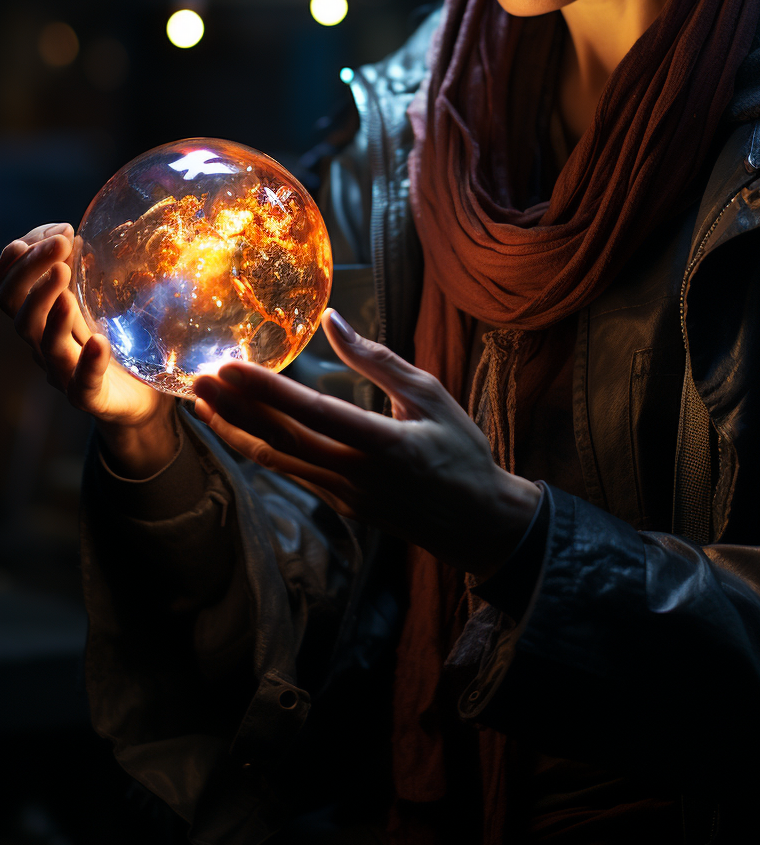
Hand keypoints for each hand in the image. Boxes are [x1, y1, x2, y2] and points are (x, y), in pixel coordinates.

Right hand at [0, 224, 176, 473]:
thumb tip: (109, 225)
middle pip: (17, 308)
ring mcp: (64, 372)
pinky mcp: (90, 398)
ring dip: (49, 304)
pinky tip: (99, 341)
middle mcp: (45, 343)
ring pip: (41, 341)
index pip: (11, 285)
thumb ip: (97, 271)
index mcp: (44, 316)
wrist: (146, 399)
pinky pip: (82, 383)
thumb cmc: (122, 343)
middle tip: (61, 243)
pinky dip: (88, 361)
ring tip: (65, 276)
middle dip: (31, 270)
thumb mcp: (105, 299)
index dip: (18, 258)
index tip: (50, 231)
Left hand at [193, 309, 539, 577]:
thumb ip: (377, 359)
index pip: (313, 413)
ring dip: (236, 432)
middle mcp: (356, 475)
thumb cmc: (460, 450)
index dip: (267, 390)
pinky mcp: (340, 506)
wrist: (477, 524)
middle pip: (281, 441)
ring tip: (203, 403)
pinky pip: (291, 473)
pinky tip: (238, 429)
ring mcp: (344, 496)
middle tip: (198, 379)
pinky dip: (259, 448)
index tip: (230, 367)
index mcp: (383, 444)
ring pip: (277, 462)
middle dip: (235, 409)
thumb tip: (333, 320)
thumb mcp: (429, 395)